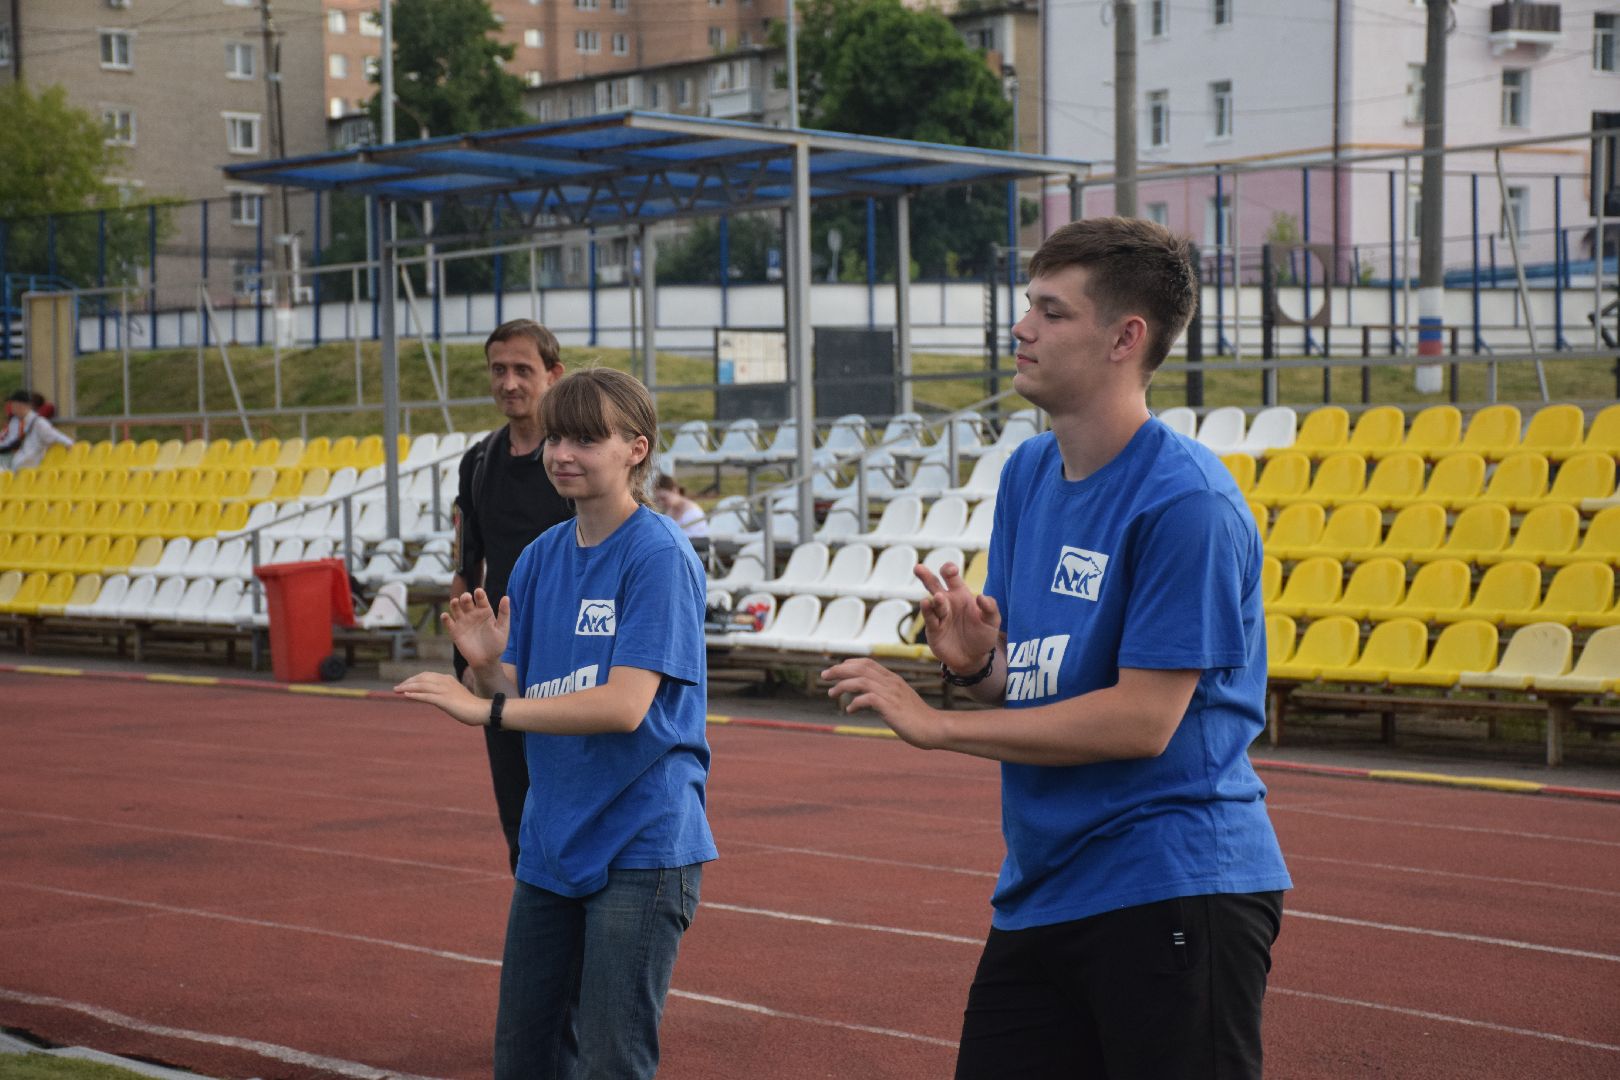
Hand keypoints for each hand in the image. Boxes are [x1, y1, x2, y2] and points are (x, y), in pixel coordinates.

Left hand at [394, 671, 488, 726]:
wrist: (480, 710)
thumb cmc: (469, 705)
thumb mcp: (455, 695)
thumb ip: (444, 693)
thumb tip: (434, 697)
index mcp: (447, 679)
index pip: (426, 675)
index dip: (414, 679)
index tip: (405, 684)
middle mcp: (445, 681)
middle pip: (421, 678)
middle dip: (408, 682)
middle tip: (396, 688)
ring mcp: (444, 690)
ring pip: (421, 686)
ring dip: (407, 688)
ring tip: (396, 690)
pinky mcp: (444, 700)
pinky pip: (425, 696)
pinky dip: (414, 695)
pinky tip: (406, 696)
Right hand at [444, 589, 508, 673]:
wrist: (486, 661)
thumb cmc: (496, 644)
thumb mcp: (502, 629)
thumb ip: (504, 613)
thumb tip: (506, 597)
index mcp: (485, 611)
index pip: (481, 599)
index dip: (479, 594)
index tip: (478, 591)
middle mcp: (473, 614)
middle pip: (466, 601)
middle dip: (465, 597)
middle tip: (466, 597)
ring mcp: (463, 622)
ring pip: (456, 609)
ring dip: (454, 604)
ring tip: (455, 602)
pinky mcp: (455, 631)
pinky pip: (448, 623)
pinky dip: (445, 618)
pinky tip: (446, 616)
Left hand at [821, 658, 942, 749]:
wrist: (934, 728)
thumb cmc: (917, 718)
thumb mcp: (899, 702)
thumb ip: (885, 697)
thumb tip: (868, 700)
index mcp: (893, 679)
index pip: (867, 663)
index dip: (849, 663)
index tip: (836, 669)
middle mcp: (891, 682)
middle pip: (860, 668)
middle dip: (839, 670)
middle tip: (824, 675)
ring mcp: (891, 693)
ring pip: (861, 680)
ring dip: (842, 685)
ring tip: (831, 694)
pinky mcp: (890, 706)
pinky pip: (867, 698)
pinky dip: (854, 703)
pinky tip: (849, 710)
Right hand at [914, 562, 1000, 673]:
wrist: (973, 659)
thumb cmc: (983, 636)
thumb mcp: (992, 621)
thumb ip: (990, 607)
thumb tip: (980, 596)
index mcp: (961, 595)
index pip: (952, 578)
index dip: (949, 570)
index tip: (951, 570)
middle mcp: (947, 602)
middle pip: (933, 585)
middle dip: (925, 576)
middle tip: (917, 568)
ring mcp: (939, 616)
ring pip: (932, 602)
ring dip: (934, 599)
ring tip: (938, 598)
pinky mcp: (933, 629)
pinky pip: (929, 618)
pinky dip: (927, 611)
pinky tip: (926, 603)